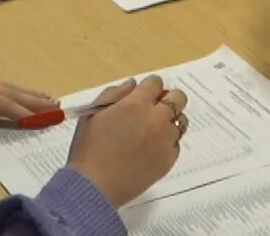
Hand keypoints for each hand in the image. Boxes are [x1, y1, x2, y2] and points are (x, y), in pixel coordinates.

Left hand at [0, 77, 57, 151]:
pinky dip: (17, 91)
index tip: (44, 121)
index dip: (25, 113)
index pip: (5, 105)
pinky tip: (23, 93)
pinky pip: (1, 87)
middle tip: (58, 108)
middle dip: (36, 101)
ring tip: (50, 99)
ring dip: (30, 94)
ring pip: (9, 88)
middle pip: (12, 94)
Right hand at [66, 76, 188, 208]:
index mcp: (136, 105)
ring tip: (153, 131)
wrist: (94, 186)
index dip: (148, 87)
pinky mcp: (169, 160)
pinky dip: (167, 143)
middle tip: (154, 109)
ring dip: (169, 121)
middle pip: (178, 97)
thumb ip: (114, 94)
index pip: (156, 82)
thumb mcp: (93, 114)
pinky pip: (176, 144)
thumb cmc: (88, 149)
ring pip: (180, 121)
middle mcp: (156, 119)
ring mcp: (165, 141)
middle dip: (168, 98)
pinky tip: (151, 149)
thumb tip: (132, 84)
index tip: (142, 95)